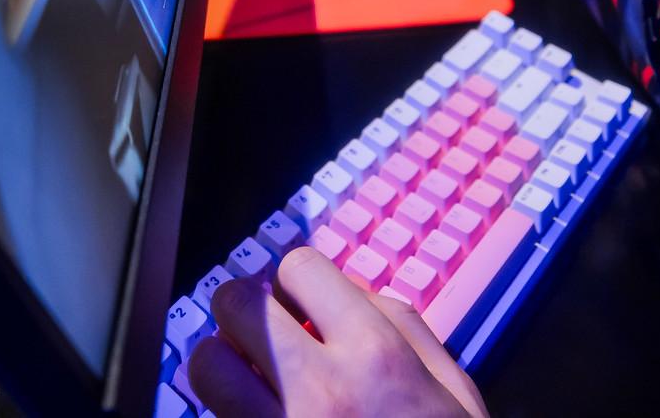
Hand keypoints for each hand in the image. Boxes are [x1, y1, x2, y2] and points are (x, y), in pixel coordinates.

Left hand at [191, 247, 488, 417]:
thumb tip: (351, 291)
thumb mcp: (453, 390)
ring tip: (250, 381)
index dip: (298, 282)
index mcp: (374, 355)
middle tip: (263, 331)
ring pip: (206, 367)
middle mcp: (318, 390)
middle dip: (245, 311)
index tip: (303, 301)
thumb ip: (404, 326)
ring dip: (223, 366)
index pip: (298, 269)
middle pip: (236, 307)